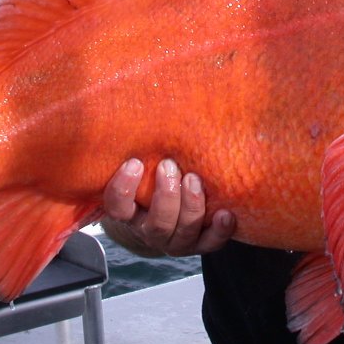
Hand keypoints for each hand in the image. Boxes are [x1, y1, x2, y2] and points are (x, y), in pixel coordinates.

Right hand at [100, 158, 235, 256]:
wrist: (174, 207)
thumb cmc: (156, 174)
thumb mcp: (144, 163)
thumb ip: (143, 147)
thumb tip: (144, 99)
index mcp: (131, 212)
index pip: (117, 207)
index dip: (122, 189)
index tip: (134, 162)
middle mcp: (151, 230)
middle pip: (156, 224)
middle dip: (165, 195)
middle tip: (171, 165)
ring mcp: (176, 241)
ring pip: (182, 234)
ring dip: (190, 206)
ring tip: (195, 180)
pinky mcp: (200, 244)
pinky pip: (210, 244)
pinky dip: (219, 230)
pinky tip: (226, 213)